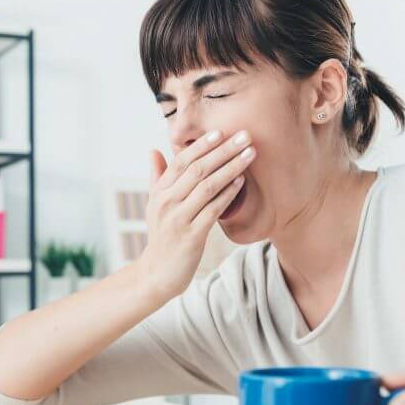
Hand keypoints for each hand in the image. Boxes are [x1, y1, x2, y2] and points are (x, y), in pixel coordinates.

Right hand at [134, 129, 254, 299]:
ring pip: (208, 187)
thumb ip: (157, 177)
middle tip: (244, 135)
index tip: (221, 131)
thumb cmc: (162, 235)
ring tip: (250, 154)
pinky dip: (228, 194)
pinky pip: (213, 210)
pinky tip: (242, 181)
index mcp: (159, 192)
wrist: (158, 272)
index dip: (202, 145)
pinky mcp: (192, 236)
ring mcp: (179, 219)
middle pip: (197, 169)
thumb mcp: (154, 205)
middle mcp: (167, 202)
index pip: (181, 161)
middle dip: (223, 150)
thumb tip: (154, 150)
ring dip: (231, 168)